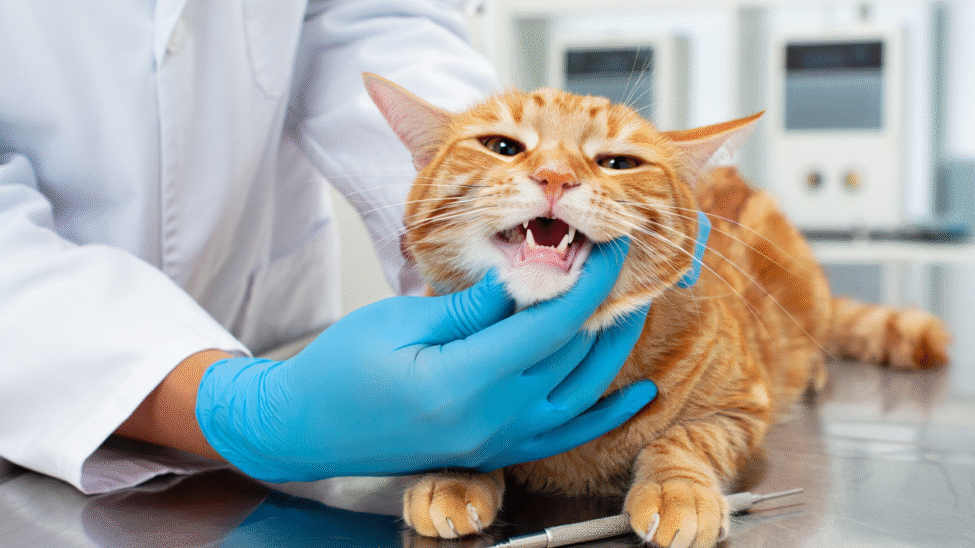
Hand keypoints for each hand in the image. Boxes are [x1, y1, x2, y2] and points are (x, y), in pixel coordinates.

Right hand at [195, 239, 655, 481]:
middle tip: (622, 264)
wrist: (307, 429)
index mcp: (464, 382)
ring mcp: (496, 442)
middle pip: (574, 356)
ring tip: (631, 306)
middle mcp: (490, 420)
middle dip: (606, 305)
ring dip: (613, 347)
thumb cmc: (339, 370)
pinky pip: (566, 435)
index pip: (551, 325)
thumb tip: (523, 276)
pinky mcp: (495, 452)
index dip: (590, 282)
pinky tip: (636, 392)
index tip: (611, 248)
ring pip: (582, 394)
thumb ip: (470, 305)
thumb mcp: (399, 320)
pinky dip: (606, 413)